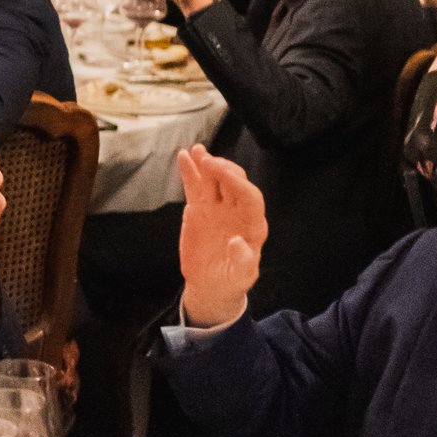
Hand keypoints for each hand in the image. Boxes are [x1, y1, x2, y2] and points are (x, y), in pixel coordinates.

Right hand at [175, 145, 266, 325]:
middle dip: (222, 169)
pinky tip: (183, 157)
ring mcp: (217, 207)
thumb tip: (238, 242)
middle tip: (206, 160)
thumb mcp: (239, 277)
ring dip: (206, 163)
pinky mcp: (200, 208)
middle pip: (233, 182)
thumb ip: (242, 261)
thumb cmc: (230, 281)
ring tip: (196, 151)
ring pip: (214, 180)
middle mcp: (237, 211)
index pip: (249, 196)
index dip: (236, 182)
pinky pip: (195, 187)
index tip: (220, 171)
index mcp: (253, 225)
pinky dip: (190, 172)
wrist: (211, 285)